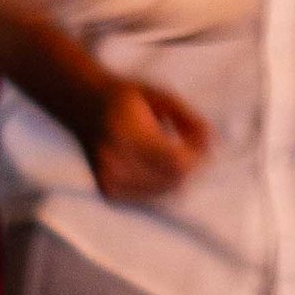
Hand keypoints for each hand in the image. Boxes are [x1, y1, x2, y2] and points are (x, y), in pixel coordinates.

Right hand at [84, 78, 209, 201]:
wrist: (83, 104)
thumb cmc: (126, 97)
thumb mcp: (160, 96)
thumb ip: (187, 118)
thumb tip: (211, 142)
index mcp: (127, 134)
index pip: (176, 163)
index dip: (197, 159)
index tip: (202, 145)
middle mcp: (114, 160)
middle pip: (172, 181)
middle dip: (190, 168)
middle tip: (191, 148)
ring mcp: (108, 179)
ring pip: (163, 193)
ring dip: (177, 178)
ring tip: (173, 155)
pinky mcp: (108, 190)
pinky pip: (149, 198)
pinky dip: (161, 186)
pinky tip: (157, 166)